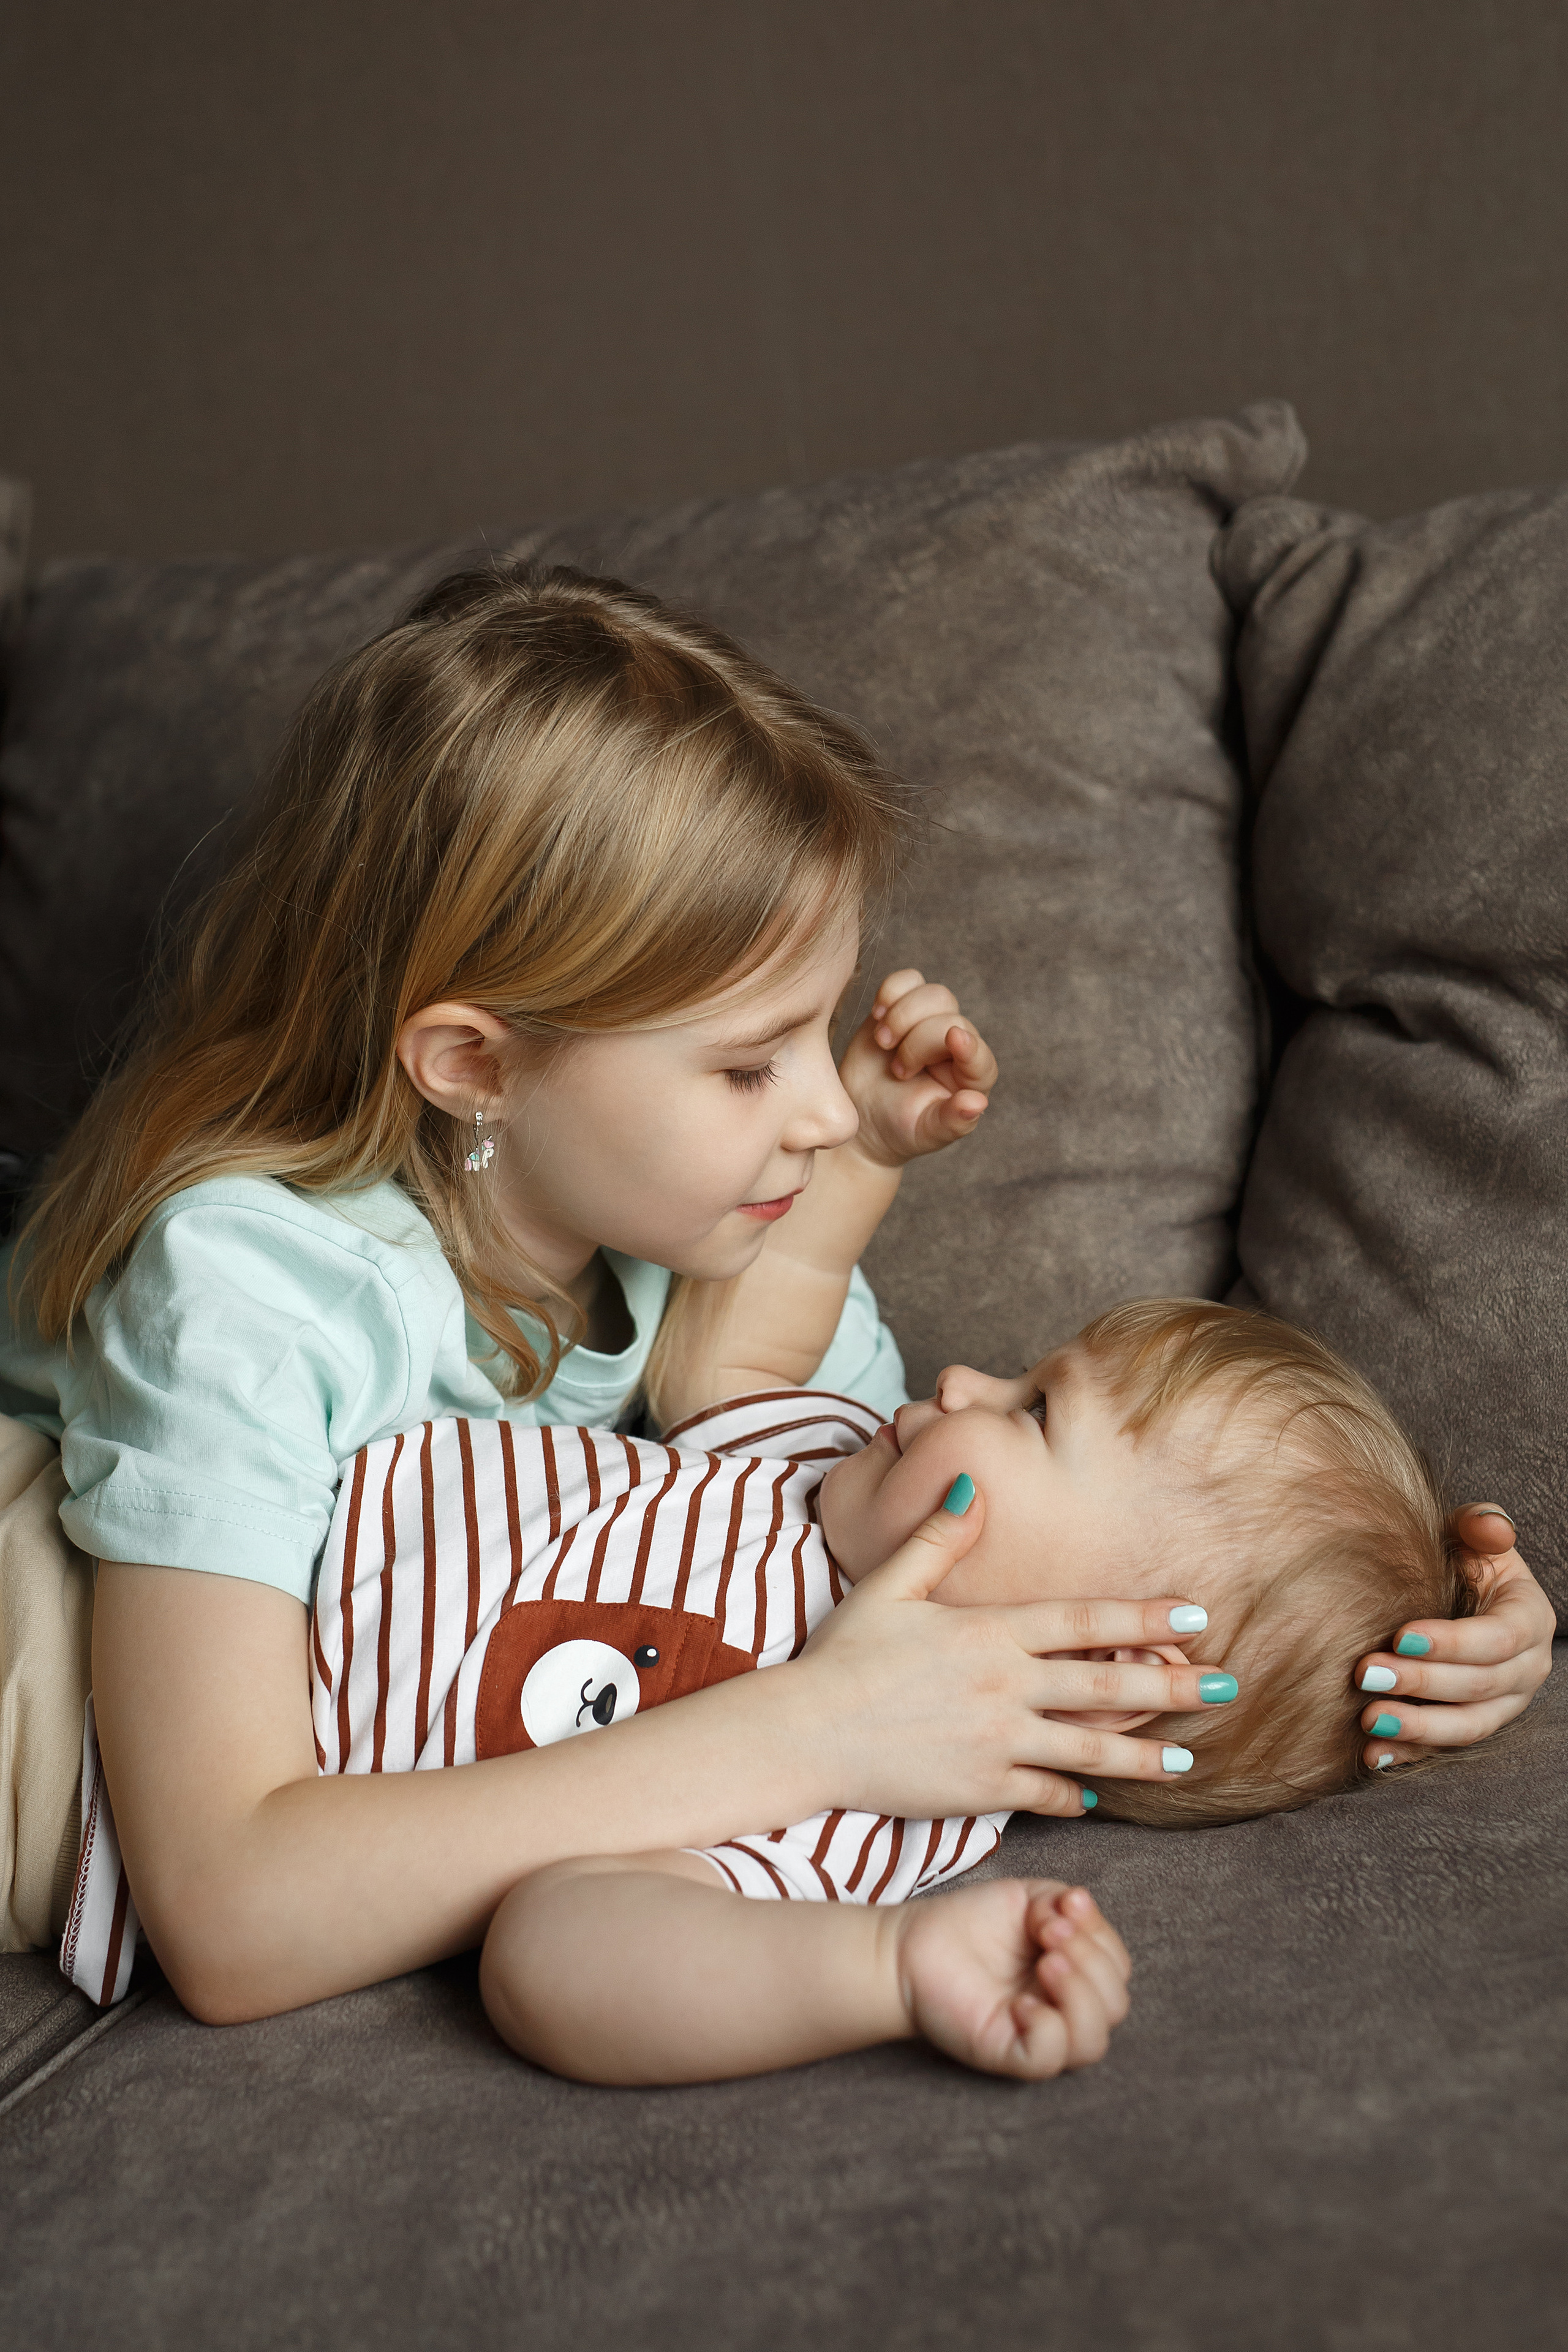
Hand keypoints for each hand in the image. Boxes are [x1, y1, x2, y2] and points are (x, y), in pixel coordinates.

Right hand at [798, 1478, 1227, 1818]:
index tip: (1197, 1615)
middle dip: (1174, 1687)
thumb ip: (937, 1539)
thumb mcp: (887, 1586)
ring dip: (1145, 1755)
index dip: (1146, 1618)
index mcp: (988, 1633)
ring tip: (1191, 1762)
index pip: (1085, 1622)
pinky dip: (1073, 1796)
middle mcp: (1004, 1688)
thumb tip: (974, 1487)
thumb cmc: (841, 1657)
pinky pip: (1042, 1795)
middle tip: (1230, 1688)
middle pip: (1106, 1687)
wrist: (803, 1734)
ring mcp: (996, 1744)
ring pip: (1089, 1750)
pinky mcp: (979, 1790)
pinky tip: (1097, 1797)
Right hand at [837, 968, 997, 1168]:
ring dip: (903, 1015)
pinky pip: (908, 980)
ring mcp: (930, 1022)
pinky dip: (892, 990)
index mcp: (971, 1078)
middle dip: (918, 1042)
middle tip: (897, 1071)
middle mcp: (956, 1046)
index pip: (981, 1056)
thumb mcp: (927, 1132)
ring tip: (883, 1042)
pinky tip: (877, 1015)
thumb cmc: (901, 1129)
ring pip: (934, 994)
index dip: (971, 1046)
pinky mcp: (902, 1008)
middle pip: (951, 1018)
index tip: (954, 1039)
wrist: (864, 1117)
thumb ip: (954, 1120)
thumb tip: (977, 1104)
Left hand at [895, 1879, 1129, 2079]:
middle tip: (1050, 1932)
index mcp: (1073, 1974)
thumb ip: (1064, 1903)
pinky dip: (1046, 2028)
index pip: (1116, 1968)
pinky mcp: (1008, 2054)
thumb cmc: (970, 1923)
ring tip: (1045, 1961)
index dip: (1101, 1935)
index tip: (1068, 1902)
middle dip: (1091, 1961)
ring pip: (1092, 2041)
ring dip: (1079, 1994)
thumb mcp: (1027, 1897)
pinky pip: (1048, 2058)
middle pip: (1114, 2005)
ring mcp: (1036, 2035)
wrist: (913, 1944)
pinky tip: (1019, 2003)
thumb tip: (1079, 1917)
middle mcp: (1062, 2009)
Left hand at [1354, 1506, 1556, 1766]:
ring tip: (1370, 1718)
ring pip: (1469, 1726)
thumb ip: (1479, 1525)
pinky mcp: (1472, 1725)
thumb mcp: (1470, 1535)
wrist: (1454, 1593)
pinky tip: (1373, 1754)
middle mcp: (1525, 1669)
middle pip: (1480, 1686)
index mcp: (1529, 1619)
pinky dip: (1411, 1754)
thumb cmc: (1460, 1559)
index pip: (1499, 1639)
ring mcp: (1503, 1704)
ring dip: (1419, 1727)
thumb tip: (1493, 1527)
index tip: (1400, 1636)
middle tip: (1367, 1672)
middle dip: (1423, 1683)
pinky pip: (1447, 1749)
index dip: (1453, 1642)